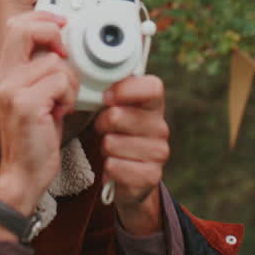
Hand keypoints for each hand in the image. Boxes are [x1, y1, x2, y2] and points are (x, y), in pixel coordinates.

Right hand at [0, 11, 79, 215]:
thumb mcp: (35, 96)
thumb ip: (41, 70)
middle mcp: (3, 77)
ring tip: (61, 102)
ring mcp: (11, 90)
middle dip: (54, 33)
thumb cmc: (35, 137)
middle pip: (25, 29)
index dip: (42, 17)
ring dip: (70, 83)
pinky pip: (61, 82)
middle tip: (64, 55)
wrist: (23, 174)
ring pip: (55, 62)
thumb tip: (64, 45)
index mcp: (4, 73)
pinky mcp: (25, 103)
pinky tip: (60, 112)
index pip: (16, 25)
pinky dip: (69, 97)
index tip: (62, 24)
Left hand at [94, 74, 168, 234]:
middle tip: (104, 129)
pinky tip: (115, 166)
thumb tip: (93, 78)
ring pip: (112, 143)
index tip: (107, 97)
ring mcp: (159, 152)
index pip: (153, 87)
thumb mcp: (115, 109)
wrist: (127, 175)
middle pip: (118, 116)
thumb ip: (111, 93)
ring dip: (104, 147)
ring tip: (111, 149)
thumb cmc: (117, 134)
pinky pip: (114, 166)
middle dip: (102, 123)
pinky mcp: (151, 176)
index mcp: (154, 105)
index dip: (126, 89)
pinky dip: (108, 167)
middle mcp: (160, 127)